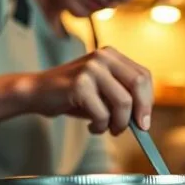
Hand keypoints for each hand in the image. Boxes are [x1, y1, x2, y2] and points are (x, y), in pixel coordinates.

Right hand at [23, 46, 153, 134]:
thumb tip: (144, 119)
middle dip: (140, 111)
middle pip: (138, 84)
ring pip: (123, 102)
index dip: (148, 100)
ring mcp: (90, 69)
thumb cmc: (73, 96)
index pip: (143, 76)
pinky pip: (102, 113)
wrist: (37, 93)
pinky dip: (100, 127)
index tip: (144, 120)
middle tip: (136, 129)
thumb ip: (123, 96)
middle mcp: (102, 57)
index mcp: (111, 56)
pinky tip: (91, 127)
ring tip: (108, 129)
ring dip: (119, 123)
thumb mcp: (103, 91)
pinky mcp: (79, 84)